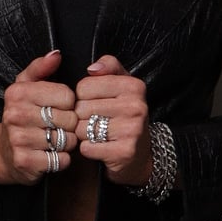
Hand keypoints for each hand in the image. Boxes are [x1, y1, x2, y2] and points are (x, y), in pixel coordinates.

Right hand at [0, 50, 77, 183]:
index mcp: (19, 93)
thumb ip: (42, 67)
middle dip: (70, 125)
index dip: (69, 104)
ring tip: (55, 139)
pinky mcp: (25, 162)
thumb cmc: (22, 113)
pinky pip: (61, 160)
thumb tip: (56, 54)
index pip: (67, 96)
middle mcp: (16, 115)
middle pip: (69, 119)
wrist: (4, 151)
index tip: (58, 107)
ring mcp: (19, 140)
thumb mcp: (27, 85)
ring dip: (67, 142)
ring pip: (67, 140)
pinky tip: (52, 154)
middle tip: (58, 126)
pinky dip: (62, 159)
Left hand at [75, 55, 151, 185]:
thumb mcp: (121, 84)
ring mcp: (132, 130)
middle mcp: (136, 106)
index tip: (96, 103)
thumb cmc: (124, 115)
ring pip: (82, 128)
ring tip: (97, 134)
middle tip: (96, 121)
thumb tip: (92, 69)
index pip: (84, 86)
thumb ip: (108, 66)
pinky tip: (100, 147)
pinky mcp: (124, 152)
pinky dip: (88, 149)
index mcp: (133, 86)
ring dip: (83, 134)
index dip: (83, 97)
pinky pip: (87, 147)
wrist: (140, 154)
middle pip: (81, 108)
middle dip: (82, 117)